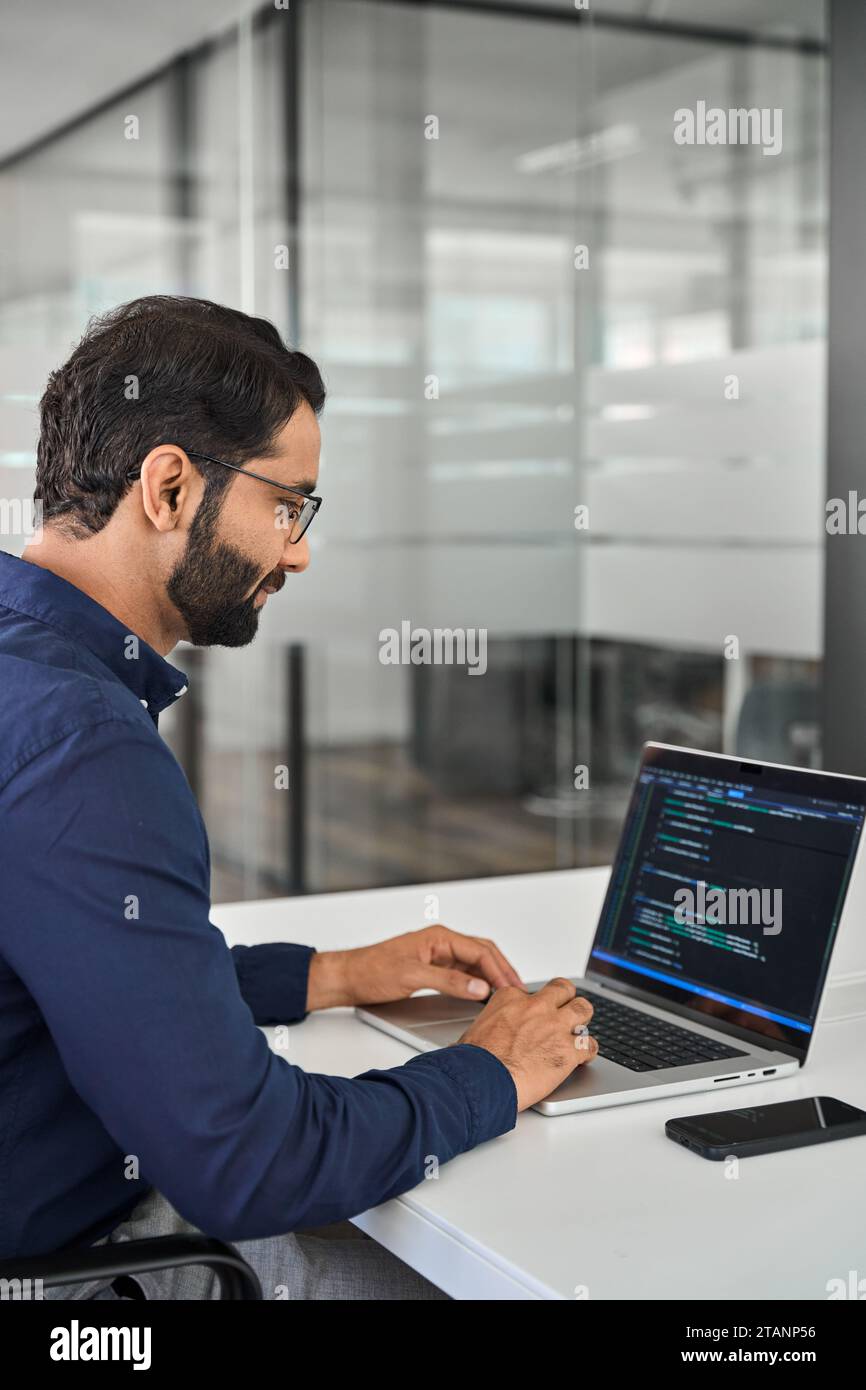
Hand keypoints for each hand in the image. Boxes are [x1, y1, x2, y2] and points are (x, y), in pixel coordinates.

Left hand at [305, 924, 524, 1010]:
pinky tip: (485, 996)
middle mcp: (441, 943)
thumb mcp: (412, 976)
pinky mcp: (433, 969)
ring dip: (492, 977)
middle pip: (483, 953)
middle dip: (502, 970)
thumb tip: (480, 988)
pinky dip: (478, 983)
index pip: (480, 950)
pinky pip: (464, 973)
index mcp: (439, 937)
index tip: (512, 988)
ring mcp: (438, 956)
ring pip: (475, 963)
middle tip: (518, 990)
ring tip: (507, 995)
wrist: (349, 978)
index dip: (499, 970)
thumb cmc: (372, 970)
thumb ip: (449, 981)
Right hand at [458, 978, 597, 1109]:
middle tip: (566, 1011)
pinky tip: (584, 1058)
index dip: (537, 1006)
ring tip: (579, 1031)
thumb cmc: (473, 1060)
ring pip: (584, 1009)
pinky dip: (589, 1052)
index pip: (533, 992)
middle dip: (567, 999)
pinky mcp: (568, 1051)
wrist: (480, 1079)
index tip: (536, 1016)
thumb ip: (494, 1024)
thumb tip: (490, 1035)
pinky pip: (590, 1045)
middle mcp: (536, 1007)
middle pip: (564, 989)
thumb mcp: (476, 1028)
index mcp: (512, 999)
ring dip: (583, 1020)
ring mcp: (555, 1027)